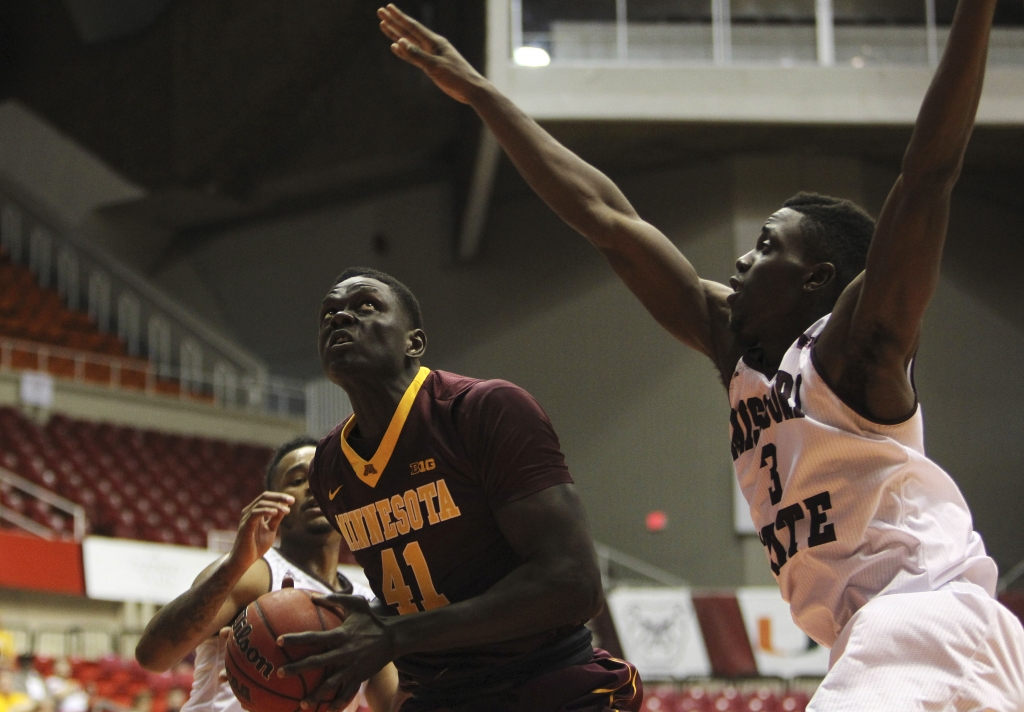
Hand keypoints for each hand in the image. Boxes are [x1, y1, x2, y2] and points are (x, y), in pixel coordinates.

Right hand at [228, 492, 292, 571]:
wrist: (244, 561)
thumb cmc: (256, 546)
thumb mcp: (270, 530)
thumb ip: (276, 519)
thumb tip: (285, 507)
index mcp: (255, 512)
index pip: (267, 497)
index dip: (280, 497)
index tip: (292, 500)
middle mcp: (249, 512)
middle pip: (264, 496)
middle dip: (279, 497)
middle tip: (292, 500)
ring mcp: (246, 518)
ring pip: (260, 503)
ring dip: (275, 505)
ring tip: (287, 511)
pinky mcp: (245, 526)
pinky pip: (255, 514)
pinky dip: (266, 511)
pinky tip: (275, 513)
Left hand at [277, 595, 395, 710]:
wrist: (394, 638)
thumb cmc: (372, 619)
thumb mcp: (357, 604)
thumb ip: (335, 599)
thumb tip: (312, 596)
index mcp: (341, 635)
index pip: (314, 637)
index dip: (296, 639)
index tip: (279, 641)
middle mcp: (345, 652)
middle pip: (317, 662)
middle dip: (297, 668)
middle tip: (279, 673)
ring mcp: (352, 667)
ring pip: (330, 684)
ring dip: (316, 695)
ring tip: (301, 704)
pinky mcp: (359, 677)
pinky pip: (346, 693)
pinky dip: (337, 703)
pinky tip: (326, 710)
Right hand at [378, 4, 484, 103]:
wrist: (470, 89)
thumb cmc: (457, 77)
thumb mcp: (436, 66)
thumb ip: (418, 55)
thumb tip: (400, 43)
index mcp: (434, 42)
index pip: (413, 27)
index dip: (399, 17)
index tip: (387, 8)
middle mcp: (431, 45)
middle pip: (408, 31)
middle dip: (394, 22)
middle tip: (380, 12)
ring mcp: (431, 55)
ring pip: (409, 42)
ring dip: (396, 34)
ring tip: (384, 25)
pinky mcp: (431, 65)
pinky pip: (413, 56)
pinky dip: (403, 51)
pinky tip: (395, 47)